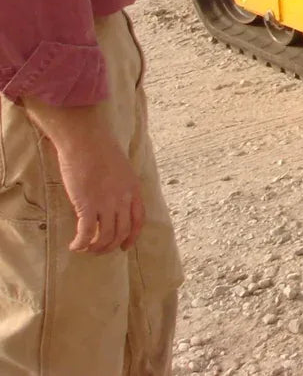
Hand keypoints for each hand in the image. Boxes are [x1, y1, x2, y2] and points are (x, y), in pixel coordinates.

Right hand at [21, 102, 144, 253]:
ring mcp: (107, 203)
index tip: (124, 246)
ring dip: (96, 247)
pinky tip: (74, 246)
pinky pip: (87, 233)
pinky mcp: (88, 205)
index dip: (132, 236)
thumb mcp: (120, 167)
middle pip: (122, 231)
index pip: (139, 220)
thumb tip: (110, 196)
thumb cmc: (100, 149)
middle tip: (98, 250)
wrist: (87, 141)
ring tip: (85, 248)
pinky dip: (81, 243)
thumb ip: (119, 184)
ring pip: (106, 236)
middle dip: (111, 245)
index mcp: (133, 188)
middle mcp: (123, 198)